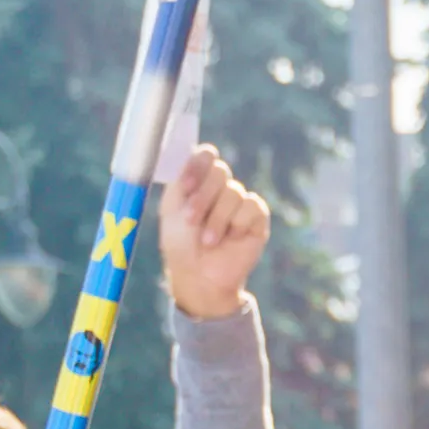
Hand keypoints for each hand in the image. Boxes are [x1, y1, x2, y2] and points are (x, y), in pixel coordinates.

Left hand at [157, 145, 270, 323]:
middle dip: (203, 198)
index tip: (186, 188)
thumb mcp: (171, 208)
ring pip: (234, 192)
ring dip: (217, 219)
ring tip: (209, 241)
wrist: (198, 276)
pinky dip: (238, 224)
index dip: (198, 166)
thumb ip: (180, 178)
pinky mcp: (257, 219)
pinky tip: (231, 240)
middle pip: (220, 170)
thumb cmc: (181, 244)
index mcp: (198, 180)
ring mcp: (239, 202)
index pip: (206, 155)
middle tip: (191, 221)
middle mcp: (220, 188)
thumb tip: (194, 152)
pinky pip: (252, 207)